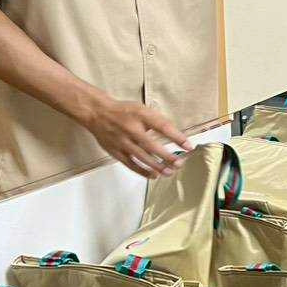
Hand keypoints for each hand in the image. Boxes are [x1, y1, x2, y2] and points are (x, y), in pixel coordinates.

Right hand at [77, 94, 192, 178]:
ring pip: (142, 157)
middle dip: (167, 156)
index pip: (162, 126)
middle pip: (151, 145)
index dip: (177, 137)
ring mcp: (122, 142)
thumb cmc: (124, 112)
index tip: (188, 146)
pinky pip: (131, 164)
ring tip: (170, 172)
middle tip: (180, 163)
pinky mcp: (116, 152)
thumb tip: (176, 136)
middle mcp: (131, 129)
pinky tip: (154, 175)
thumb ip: (157, 121)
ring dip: (157, 166)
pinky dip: (143, 171)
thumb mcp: (143, 110)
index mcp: (140, 116)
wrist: (98, 113)